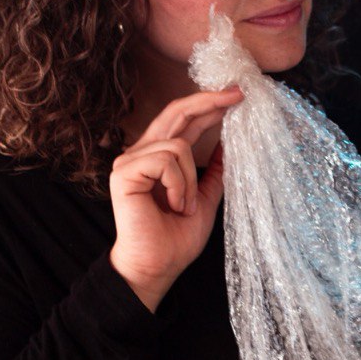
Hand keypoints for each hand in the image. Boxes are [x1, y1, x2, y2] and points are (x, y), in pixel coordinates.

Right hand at [109, 88, 242, 310]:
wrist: (158, 266)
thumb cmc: (177, 238)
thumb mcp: (206, 197)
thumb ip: (215, 171)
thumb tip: (231, 143)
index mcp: (161, 157)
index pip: (185, 121)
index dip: (209, 105)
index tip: (236, 95)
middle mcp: (142, 153)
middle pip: (176, 113)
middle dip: (208, 101)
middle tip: (237, 94)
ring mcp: (129, 161)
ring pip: (178, 144)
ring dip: (190, 180)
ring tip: (184, 206)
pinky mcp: (123, 173)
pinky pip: (166, 160)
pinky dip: (178, 185)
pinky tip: (172, 205)